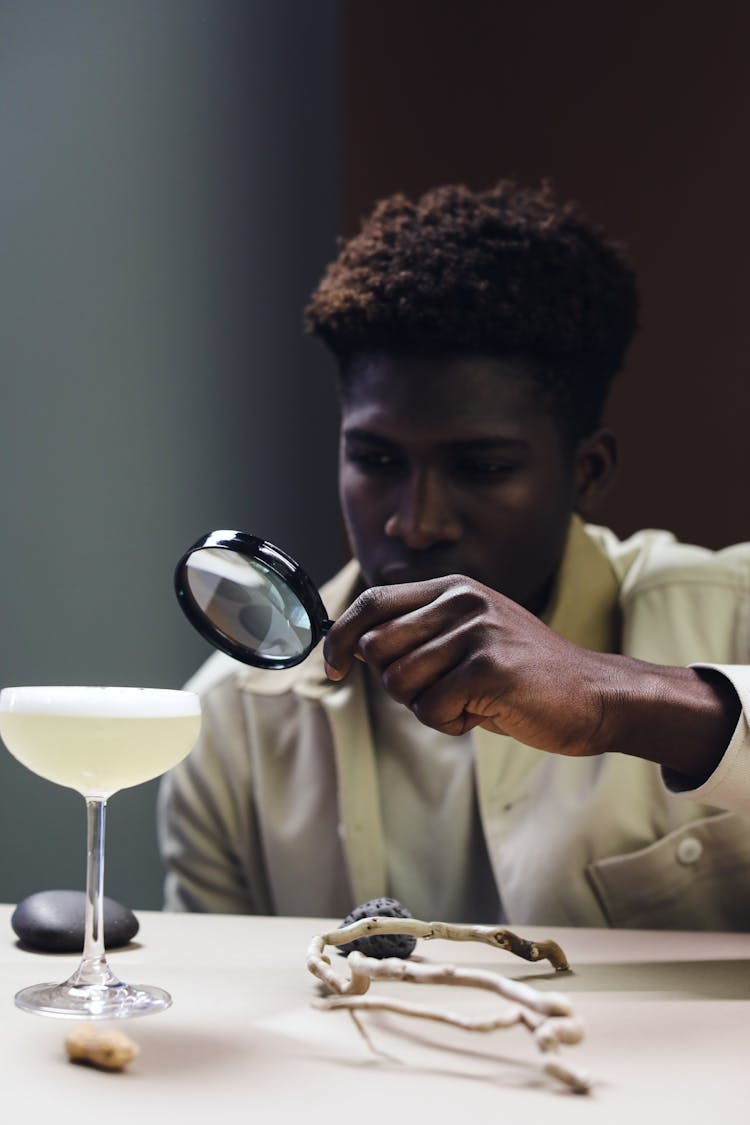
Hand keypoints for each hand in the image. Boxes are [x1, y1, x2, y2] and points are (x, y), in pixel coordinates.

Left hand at [323, 575, 739, 778]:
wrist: (592, 696)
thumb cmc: (523, 675)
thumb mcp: (470, 637)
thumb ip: (420, 635)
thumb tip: (355, 649)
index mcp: (453, 589)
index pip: (372, 602)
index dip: (341, 636)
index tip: (333, 666)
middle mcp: (461, 600)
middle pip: (379, 649)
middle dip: (398, 685)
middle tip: (443, 692)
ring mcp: (476, 631)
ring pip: (400, 684)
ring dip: (429, 707)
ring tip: (471, 700)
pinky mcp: (488, 666)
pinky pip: (430, 710)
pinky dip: (451, 723)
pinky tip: (486, 711)